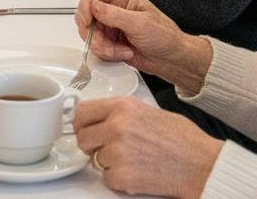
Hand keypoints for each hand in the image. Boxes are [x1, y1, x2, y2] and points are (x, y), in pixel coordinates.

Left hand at [74, 97, 221, 198]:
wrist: (204, 166)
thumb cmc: (184, 141)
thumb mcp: (148, 111)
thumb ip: (120, 112)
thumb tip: (99, 117)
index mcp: (122, 106)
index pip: (83, 112)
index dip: (82, 124)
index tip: (85, 129)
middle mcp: (116, 126)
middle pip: (82, 137)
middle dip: (92, 145)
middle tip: (107, 149)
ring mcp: (118, 151)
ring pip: (94, 159)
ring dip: (108, 163)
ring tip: (133, 160)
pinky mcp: (122, 175)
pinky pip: (107, 178)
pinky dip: (119, 180)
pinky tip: (138, 173)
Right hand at [76, 0, 212, 92]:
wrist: (172, 60)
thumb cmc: (165, 37)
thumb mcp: (140, 23)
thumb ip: (114, 14)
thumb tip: (93, 6)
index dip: (85, 4)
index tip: (87, 20)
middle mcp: (113, 7)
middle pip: (85, 13)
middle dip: (94, 32)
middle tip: (104, 42)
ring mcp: (108, 24)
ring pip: (88, 32)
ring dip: (102, 45)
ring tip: (121, 50)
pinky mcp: (108, 39)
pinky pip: (95, 45)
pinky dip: (106, 52)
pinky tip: (123, 53)